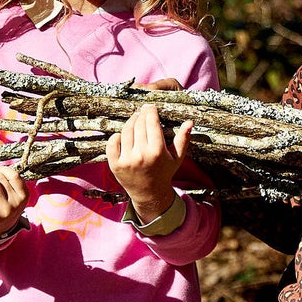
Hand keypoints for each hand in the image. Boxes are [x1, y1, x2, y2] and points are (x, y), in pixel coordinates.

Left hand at [106, 102, 192, 222]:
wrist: (149, 194)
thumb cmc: (164, 172)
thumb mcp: (177, 157)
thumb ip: (183, 139)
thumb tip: (189, 122)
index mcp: (157, 151)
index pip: (151, 122)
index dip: (150, 111)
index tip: (150, 107)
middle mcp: (141, 155)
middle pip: (138, 124)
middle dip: (141, 115)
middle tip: (143, 112)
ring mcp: (127, 160)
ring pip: (126, 131)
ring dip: (130, 122)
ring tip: (134, 120)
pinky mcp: (115, 164)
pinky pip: (112, 143)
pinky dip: (116, 136)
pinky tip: (123, 135)